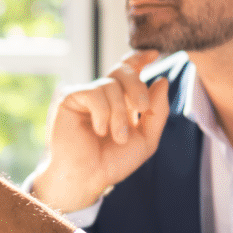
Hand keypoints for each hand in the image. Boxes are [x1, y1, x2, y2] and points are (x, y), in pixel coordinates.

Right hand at [32, 50, 170, 211]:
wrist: (88, 178)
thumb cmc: (113, 162)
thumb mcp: (146, 139)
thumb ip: (158, 111)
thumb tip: (162, 80)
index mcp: (120, 101)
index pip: (130, 71)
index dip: (140, 58)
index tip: (154, 54)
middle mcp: (103, 95)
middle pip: (123, 70)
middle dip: (137, 86)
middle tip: (142, 108)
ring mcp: (86, 95)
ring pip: (110, 85)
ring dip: (120, 113)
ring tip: (117, 136)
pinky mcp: (70, 98)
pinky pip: (94, 92)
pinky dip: (103, 113)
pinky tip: (99, 130)